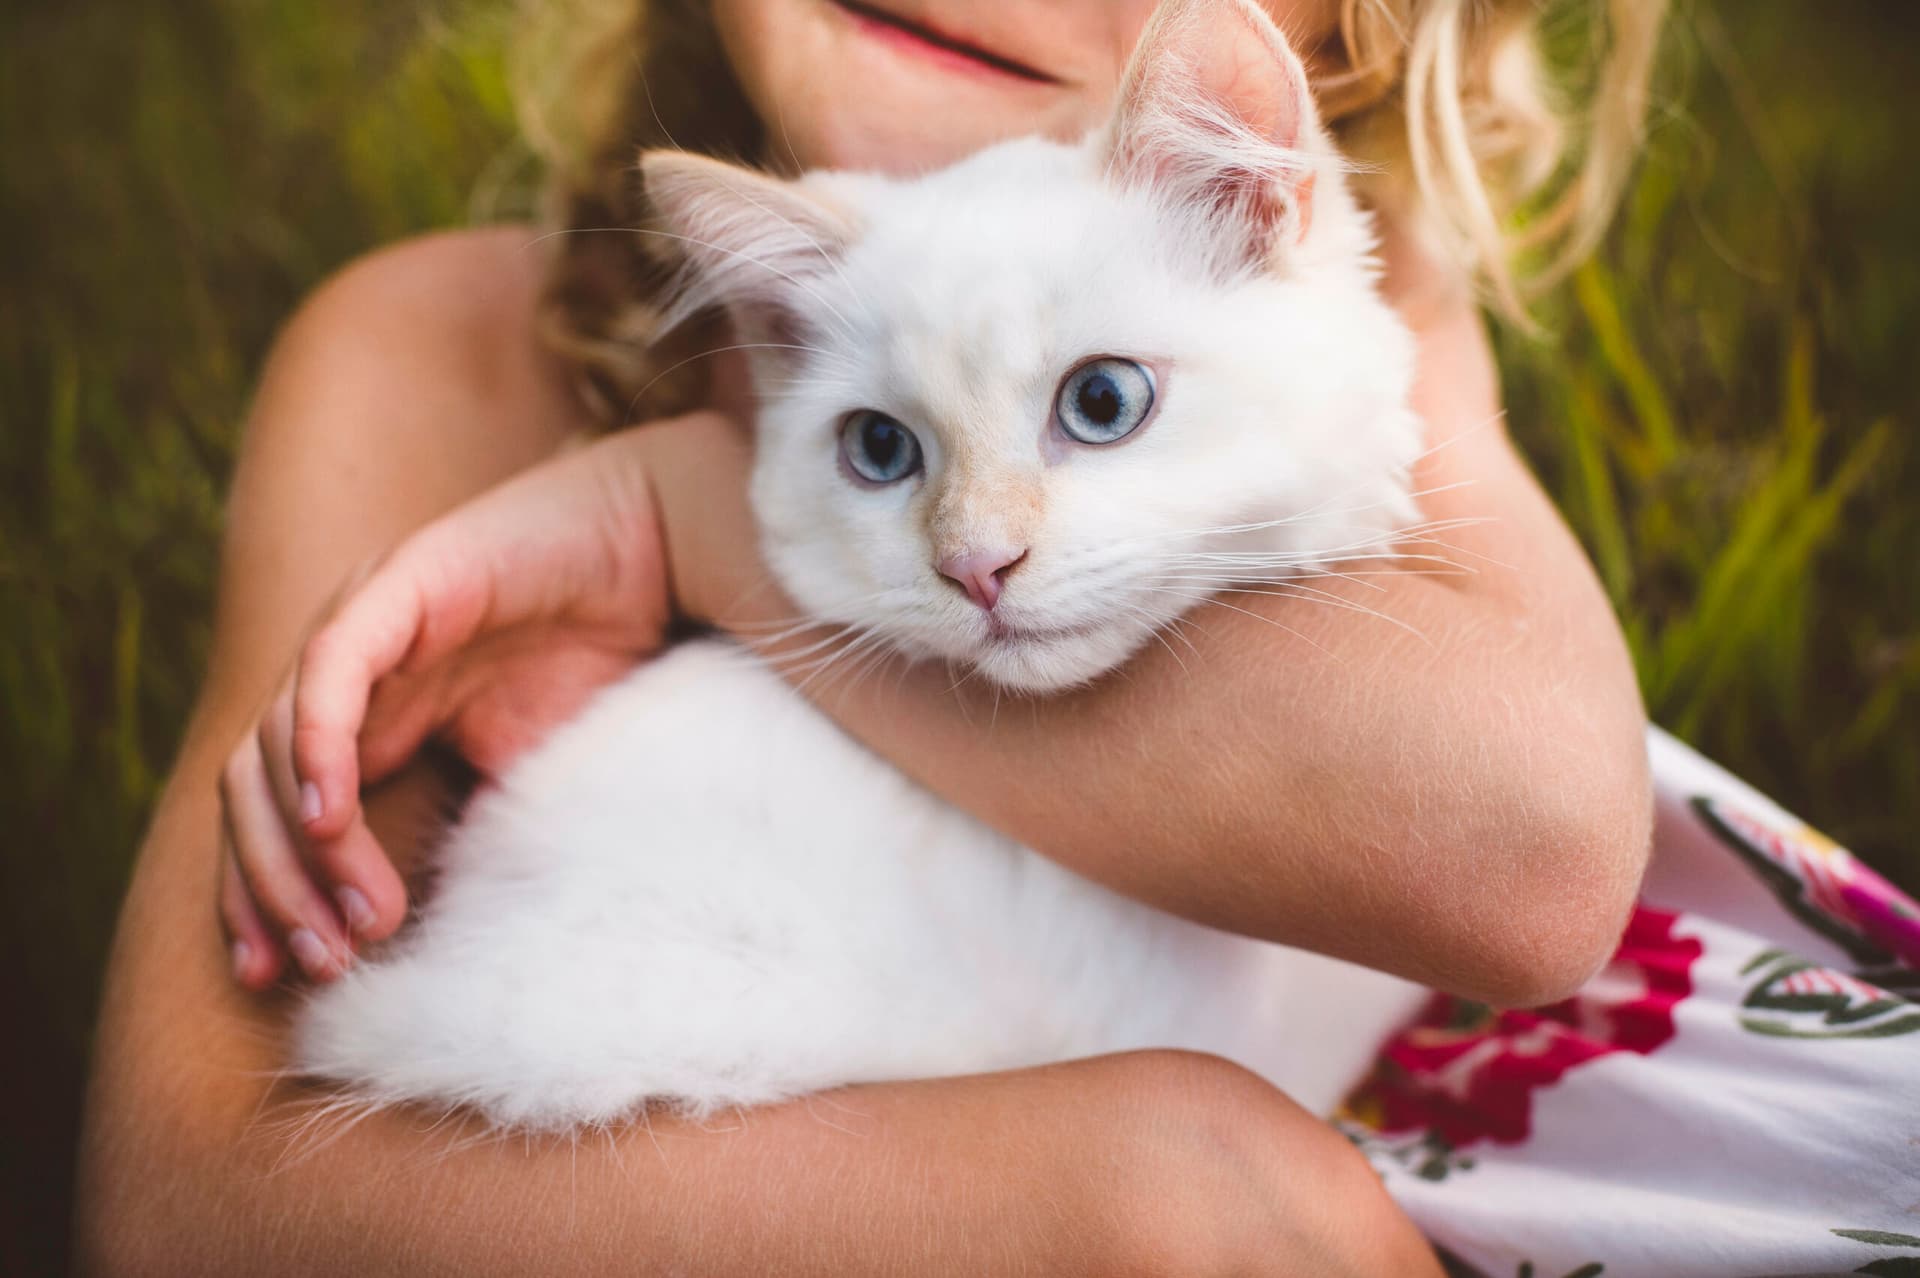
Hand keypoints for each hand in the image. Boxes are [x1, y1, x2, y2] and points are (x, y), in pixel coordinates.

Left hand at [218, 419, 702, 987]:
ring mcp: (365, 627)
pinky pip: (329, 673)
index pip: (274, 815)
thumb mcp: (537, 779)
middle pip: (250, 792)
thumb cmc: (610, 661)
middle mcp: (349, 675)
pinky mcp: (399, 586)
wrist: (662, 549)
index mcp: (373, 718)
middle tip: (322, 964)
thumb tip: (459, 948)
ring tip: (357, 920)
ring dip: (298, 847)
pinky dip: (317, 745)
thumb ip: (483, 839)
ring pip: (270, 745)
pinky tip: (332, 815)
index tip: (294, 977)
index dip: (265, 897)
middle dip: (273, 890)